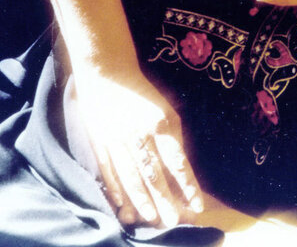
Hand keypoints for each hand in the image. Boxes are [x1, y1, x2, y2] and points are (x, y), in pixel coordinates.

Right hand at [72, 67, 205, 227]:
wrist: (107, 73)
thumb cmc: (143, 94)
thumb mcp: (166, 110)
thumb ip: (173, 139)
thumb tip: (180, 170)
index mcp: (159, 123)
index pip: (177, 160)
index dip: (187, 185)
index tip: (197, 205)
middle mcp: (139, 134)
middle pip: (153, 174)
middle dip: (164, 200)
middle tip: (173, 222)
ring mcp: (116, 140)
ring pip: (131, 177)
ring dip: (141, 201)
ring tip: (151, 219)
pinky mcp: (99, 143)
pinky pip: (108, 172)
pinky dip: (116, 190)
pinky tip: (122, 206)